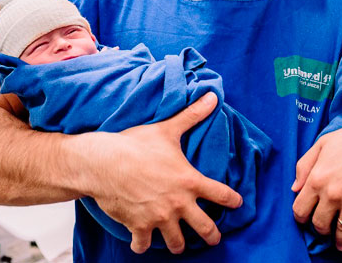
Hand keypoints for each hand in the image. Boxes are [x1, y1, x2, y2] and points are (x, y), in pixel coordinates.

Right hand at [71, 92, 242, 253]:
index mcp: (189, 181)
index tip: (237, 204)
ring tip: (178, 244)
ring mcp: (159, 217)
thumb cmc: (135, 145)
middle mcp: (179, 203)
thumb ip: (192, 115)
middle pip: (205, 228)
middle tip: (214, 239)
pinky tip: (142, 242)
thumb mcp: (167, 130)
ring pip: (176, 242)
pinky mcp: (139, 226)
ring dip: (178, 244)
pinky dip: (143, 245)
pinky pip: (144, 245)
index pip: (221, 194)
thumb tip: (212, 96)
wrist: (104, 163)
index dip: (233, 200)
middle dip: (212, 236)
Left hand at [291, 114, 341, 251]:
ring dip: (341, 241)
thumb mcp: (324, 143)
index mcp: (317, 177)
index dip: (301, 216)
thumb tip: (295, 188)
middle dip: (320, 229)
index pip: (300, 208)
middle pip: (319, 223)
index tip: (305, 219)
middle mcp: (333, 193)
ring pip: (341, 231)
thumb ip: (305, 164)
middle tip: (324, 230)